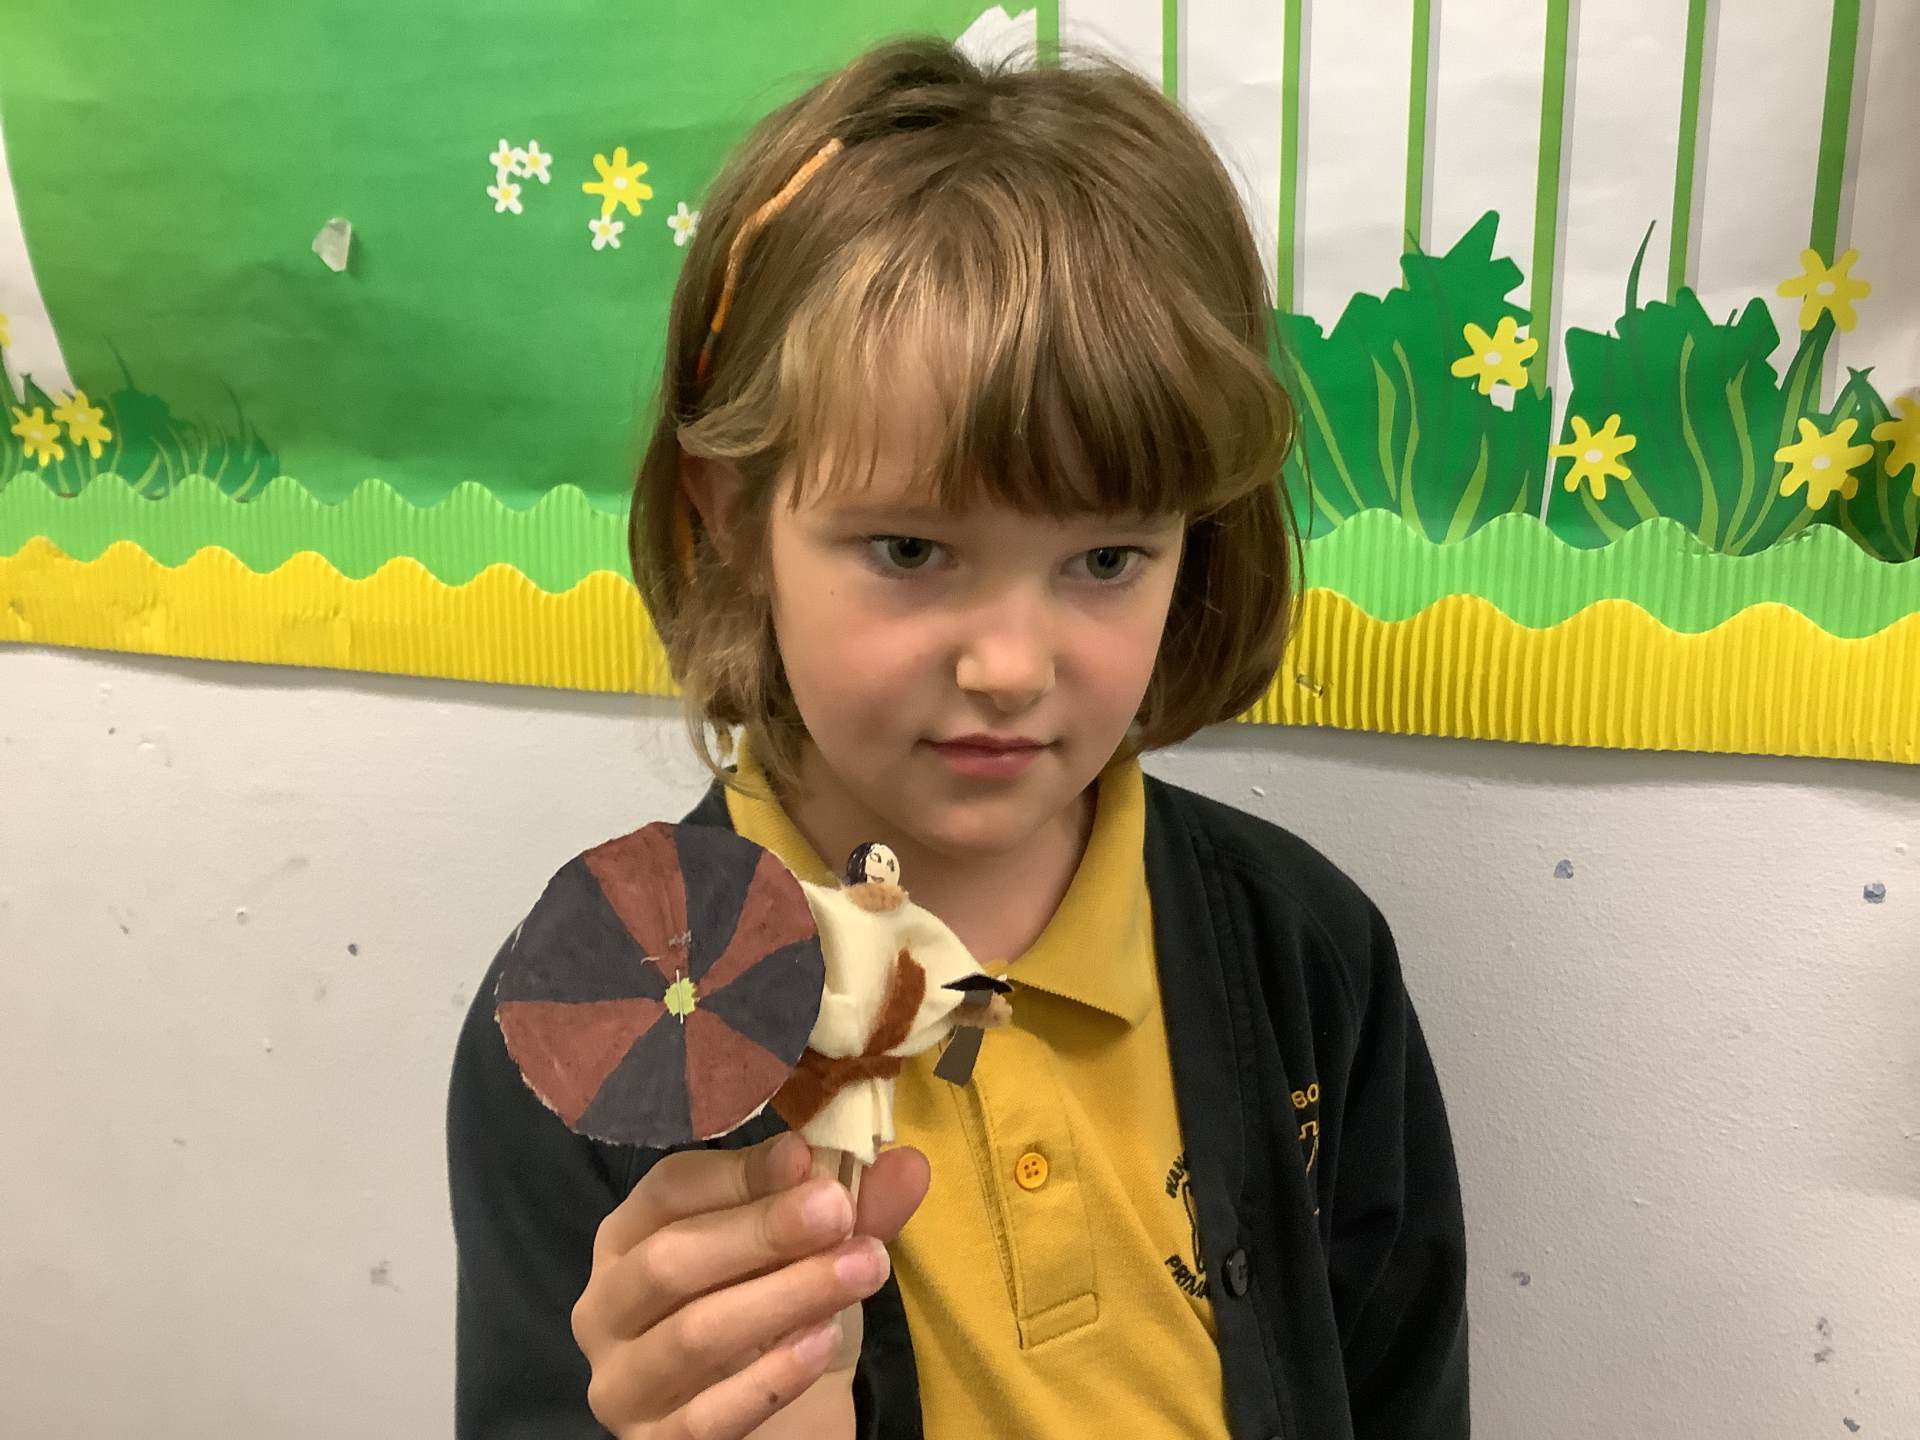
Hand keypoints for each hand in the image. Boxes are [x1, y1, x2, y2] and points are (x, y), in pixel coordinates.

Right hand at [571, 1131, 930, 1438]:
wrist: (781, 1420)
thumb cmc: (779, 1312)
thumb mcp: (815, 1252)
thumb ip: (853, 1206)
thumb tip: (907, 1163)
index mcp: (629, 1236)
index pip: (669, 1190)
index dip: (738, 1173)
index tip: (806, 1158)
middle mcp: (606, 1306)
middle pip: (672, 1259)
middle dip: (762, 1231)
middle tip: (838, 1211)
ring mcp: (623, 1382)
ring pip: (694, 1333)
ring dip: (784, 1296)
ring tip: (860, 1270)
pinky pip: (708, 1415)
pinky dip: (770, 1377)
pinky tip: (823, 1342)